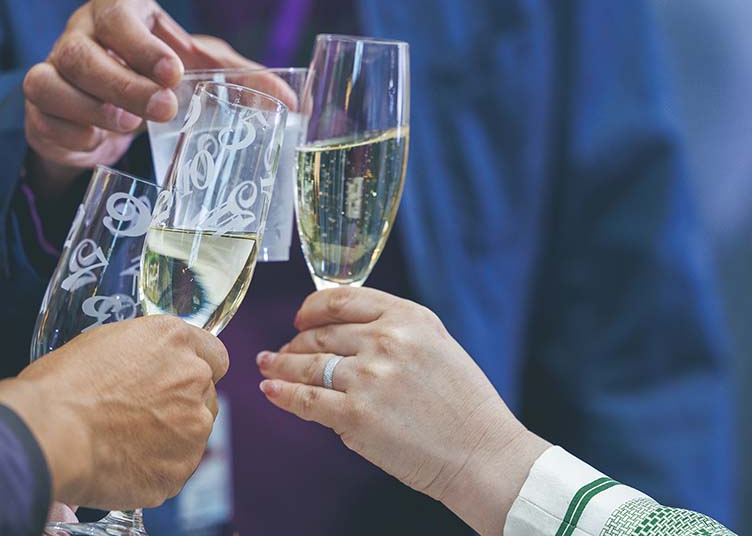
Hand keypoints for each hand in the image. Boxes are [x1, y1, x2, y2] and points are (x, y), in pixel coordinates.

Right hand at [0, 316, 228, 509]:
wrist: (46, 435)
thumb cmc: (62, 386)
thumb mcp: (106, 342)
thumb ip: (145, 352)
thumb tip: (152, 366)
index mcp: (175, 340)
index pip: (214, 355)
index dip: (194, 369)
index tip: (178, 381)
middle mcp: (194, 378)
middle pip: (205, 395)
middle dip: (181, 404)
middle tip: (140, 415)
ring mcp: (192, 426)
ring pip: (194, 432)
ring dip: (171, 436)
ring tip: (125, 441)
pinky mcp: (180, 468)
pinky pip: (174, 467)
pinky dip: (155, 467)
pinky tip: (122, 462)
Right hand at [22, 0, 258, 195]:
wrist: (114, 108)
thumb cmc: (161, 72)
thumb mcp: (202, 68)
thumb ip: (244, 78)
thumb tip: (297, 103)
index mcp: (118, 10)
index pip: (118, 14)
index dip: (141, 44)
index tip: (173, 73)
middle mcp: (77, 33)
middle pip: (82, 53)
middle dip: (124, 85)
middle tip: (165, 110)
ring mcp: (50, 69)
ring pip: (49, 82)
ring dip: (95, 109)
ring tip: (131, 126)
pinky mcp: (38, 108)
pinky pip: (42, 117)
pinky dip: (72, 132)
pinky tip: (99, 141)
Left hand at [257, 288, 549, 535]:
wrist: (482, 452)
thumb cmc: (463, 405)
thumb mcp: (436, 346)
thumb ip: (395, 332)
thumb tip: (342, 333)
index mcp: (409, 317)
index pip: (343, 299)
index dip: (312, 308)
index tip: (300, 318)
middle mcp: (387, 340)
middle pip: (321, 333)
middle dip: (296, 342)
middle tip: (284, 351)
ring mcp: (369, 377)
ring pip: (308, 364)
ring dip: (282, 364)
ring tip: (269, 365)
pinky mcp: (355, 416)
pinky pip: (306, 399)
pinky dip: (283, 394)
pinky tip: (272, 390)